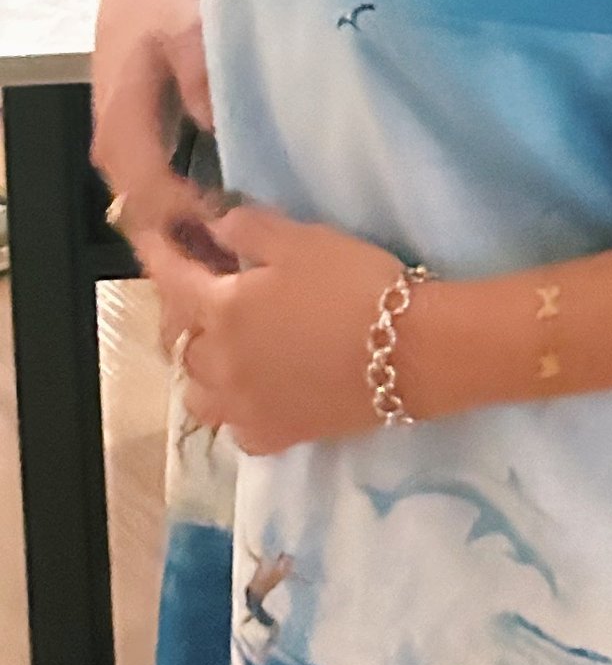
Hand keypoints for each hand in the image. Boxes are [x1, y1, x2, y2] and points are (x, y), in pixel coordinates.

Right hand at [91, 0, 218, 252]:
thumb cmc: (160, 7)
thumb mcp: (186, 27)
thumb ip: (200, 74)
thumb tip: (218, 124)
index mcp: (122, 132)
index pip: (151, 197)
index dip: (193, 217)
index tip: (240, 219)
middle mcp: (115, 154)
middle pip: (147, 218)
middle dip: (191, 238)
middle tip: (246, 248)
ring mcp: (124, 154)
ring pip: (150, 212)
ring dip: (189, 228)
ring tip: (242, 239)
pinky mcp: (138, 148)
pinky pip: (156, 194)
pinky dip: (185, 211)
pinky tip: (227, 213)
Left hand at [145, 206, 402, 452]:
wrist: (407, 350)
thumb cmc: (354, 283)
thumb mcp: (305, 239)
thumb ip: (250, 229)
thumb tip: (214, 227)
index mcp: (222, 310)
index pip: (172, 279)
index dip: (157, 253)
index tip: (150, 236)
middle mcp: (219, 365)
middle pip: (180, 342)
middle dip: (185, 314)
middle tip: (207, 292)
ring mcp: (242, 408)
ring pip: (197, 392)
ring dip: (202, 367)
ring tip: (225, 350)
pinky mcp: (272, 436)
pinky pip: (233, 424)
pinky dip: (233, 406)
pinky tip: (254, 392)